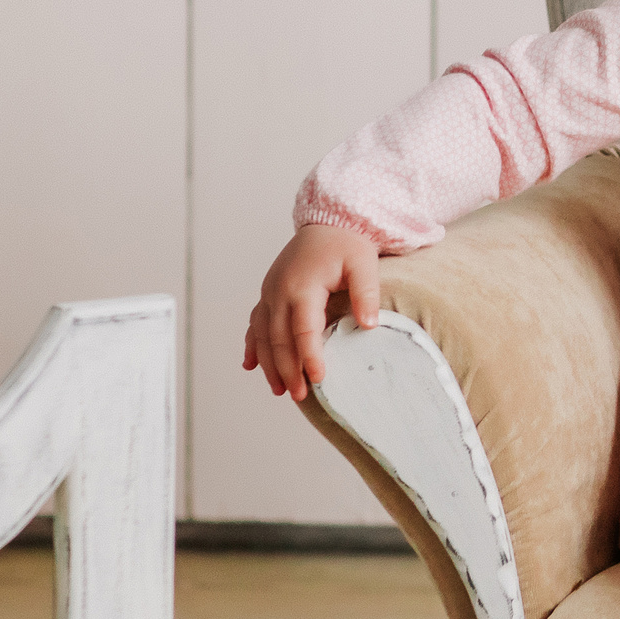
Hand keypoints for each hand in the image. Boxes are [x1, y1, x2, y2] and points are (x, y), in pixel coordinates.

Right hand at [242, 224, 380, 401]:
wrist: (327, 221)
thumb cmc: (347, 244)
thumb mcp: (364, 264)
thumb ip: (366, 293)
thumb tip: (369, 325)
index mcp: (303, 287)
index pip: (304, 330)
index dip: (310, 356)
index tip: (319, 379)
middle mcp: (279, 292)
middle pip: (279, 339)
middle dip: (287, 370)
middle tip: (300, 396)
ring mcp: (270, 293)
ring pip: (263, 336)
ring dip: (269, 364)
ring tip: (279, 390)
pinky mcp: (268, 293)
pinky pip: (255, 323)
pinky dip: (252, 346)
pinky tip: (250, 365)